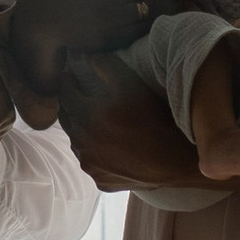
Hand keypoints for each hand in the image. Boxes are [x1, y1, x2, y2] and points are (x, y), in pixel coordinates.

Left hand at [54, 57, 204, 193]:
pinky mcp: (100, 181)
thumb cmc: (155, 118)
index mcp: (87, 116)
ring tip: (94, 121)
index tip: (69, 75)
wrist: (175, 161)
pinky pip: (91, 162)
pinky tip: (107, 146)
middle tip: (77, 95)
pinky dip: (95, 152)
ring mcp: (91, 165)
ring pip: (77, 142)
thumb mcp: (133, 84)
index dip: (67, 82)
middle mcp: (83, 142)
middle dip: (70, 105)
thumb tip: (88, 57)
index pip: (65, 93)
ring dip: (81, 129)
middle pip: (67, 118)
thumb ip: (108, 66)